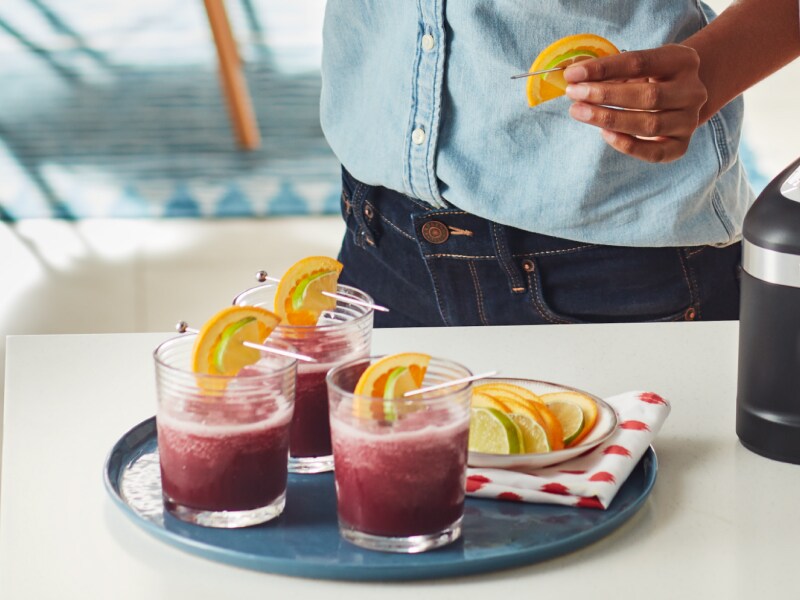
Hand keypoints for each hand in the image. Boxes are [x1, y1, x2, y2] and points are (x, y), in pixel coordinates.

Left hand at [564, 44, 707, 162]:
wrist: (679, 100)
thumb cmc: (649, 78)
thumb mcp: (637, 66)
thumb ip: (611, 70)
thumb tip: (574, 76)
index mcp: (683, 61)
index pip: (640, 62)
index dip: (603, 68)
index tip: (573, 74)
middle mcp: (692, 91)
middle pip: (647, 96)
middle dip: (604, 95)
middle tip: (573, 94)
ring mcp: (689, 121)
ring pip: (649, 125)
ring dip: (609, 119)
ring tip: (579, 112)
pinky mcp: (681, 146)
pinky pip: (654, 152)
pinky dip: (627, 145)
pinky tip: (604, 133)